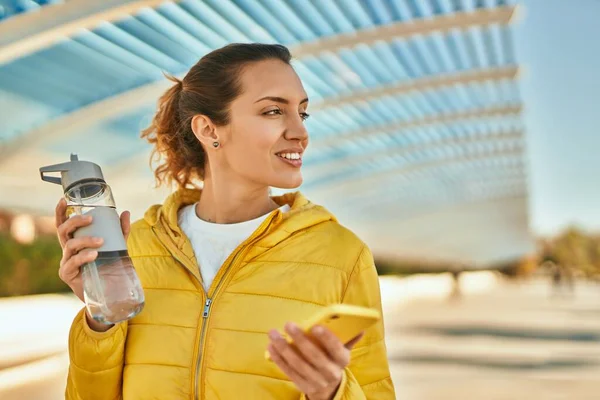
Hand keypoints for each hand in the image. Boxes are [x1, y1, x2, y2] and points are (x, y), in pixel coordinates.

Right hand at [55, 198, 129, 329]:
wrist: (107, 292)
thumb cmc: (107, 266)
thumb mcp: (116, 247)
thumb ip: (120, 231)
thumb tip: (125, 212)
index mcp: (75, 241)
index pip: (63, 224)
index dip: (61, 212)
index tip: (64, 199)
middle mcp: (67, 250)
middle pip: (63, 231)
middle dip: (75, 222)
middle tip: (90, 218)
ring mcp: (66, 262)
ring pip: (69, 246)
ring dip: (85, 240)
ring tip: (101, 241)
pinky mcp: (67, 274)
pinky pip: (72, 263)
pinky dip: (83, 257)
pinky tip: (94, 255)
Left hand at [267, 323, 363, 399]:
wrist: (329, 388)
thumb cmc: (333, 360)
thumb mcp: (343, 350)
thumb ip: (348, 337)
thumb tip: (360, 327)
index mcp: (342, 360)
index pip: (336, 349)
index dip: (327, 338)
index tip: (316, 326)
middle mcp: (331, 372)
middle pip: (314, 356)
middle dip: (300, 340)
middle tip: (289, 324)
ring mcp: (316, 381)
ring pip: (298, 364)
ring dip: (284, 348)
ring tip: (273, 333)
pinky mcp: (303, 385)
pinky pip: (289, 372)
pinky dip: (279, 359)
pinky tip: (271, 347)